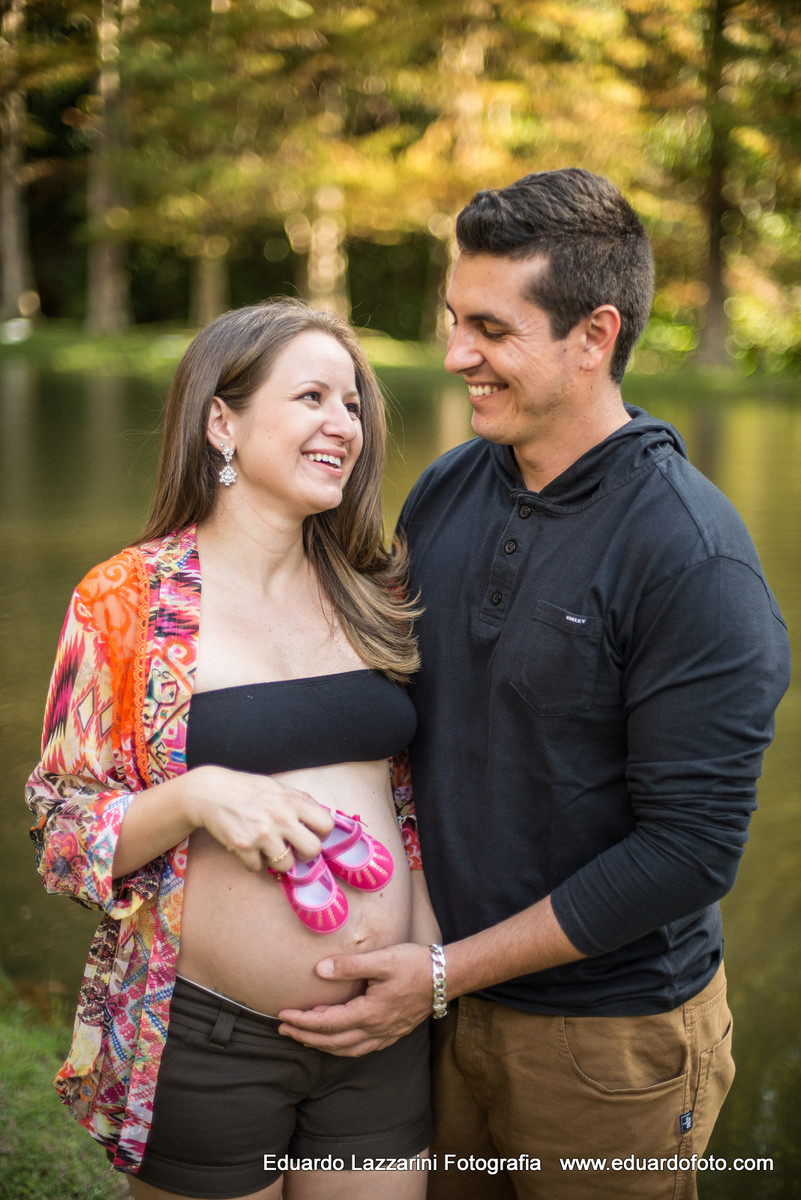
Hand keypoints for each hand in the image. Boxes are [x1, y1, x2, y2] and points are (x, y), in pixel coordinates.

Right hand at [186, 764, 333, 871]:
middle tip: (293, 849)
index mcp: (292, 801)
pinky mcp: (243, 847)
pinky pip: (258, 867)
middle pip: (313, 850)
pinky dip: (253, 861)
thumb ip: (299, 801)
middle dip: (304, 854)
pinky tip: (248, 847)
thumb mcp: (277, 787)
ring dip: (277, 861)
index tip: (310, 834)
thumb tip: (323, 817)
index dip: (321, 834)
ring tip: (267, 848)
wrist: (209, 792)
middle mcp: (281, 817)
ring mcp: (262, 834)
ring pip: (286, 865)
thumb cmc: (246, 789)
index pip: (326, 824)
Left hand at [277, 942, 433, 1055]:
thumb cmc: (415, 964)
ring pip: (346, 1050)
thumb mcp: (382, 959)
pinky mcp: (393, 1033)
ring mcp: (385, 1035)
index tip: (282, 1015)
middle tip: (283, 1029)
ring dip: (321, 1045)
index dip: (302, 1021)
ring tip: (303, 1037)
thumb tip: (319, 970)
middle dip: (305, 1036)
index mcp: (369, 1013)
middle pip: (332, 1042)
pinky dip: (342, 1048)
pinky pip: (361, 1049)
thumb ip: (349, 966)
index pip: (327, 1023)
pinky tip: (337, 1042)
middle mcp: (376, 1030)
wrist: (447, 977)